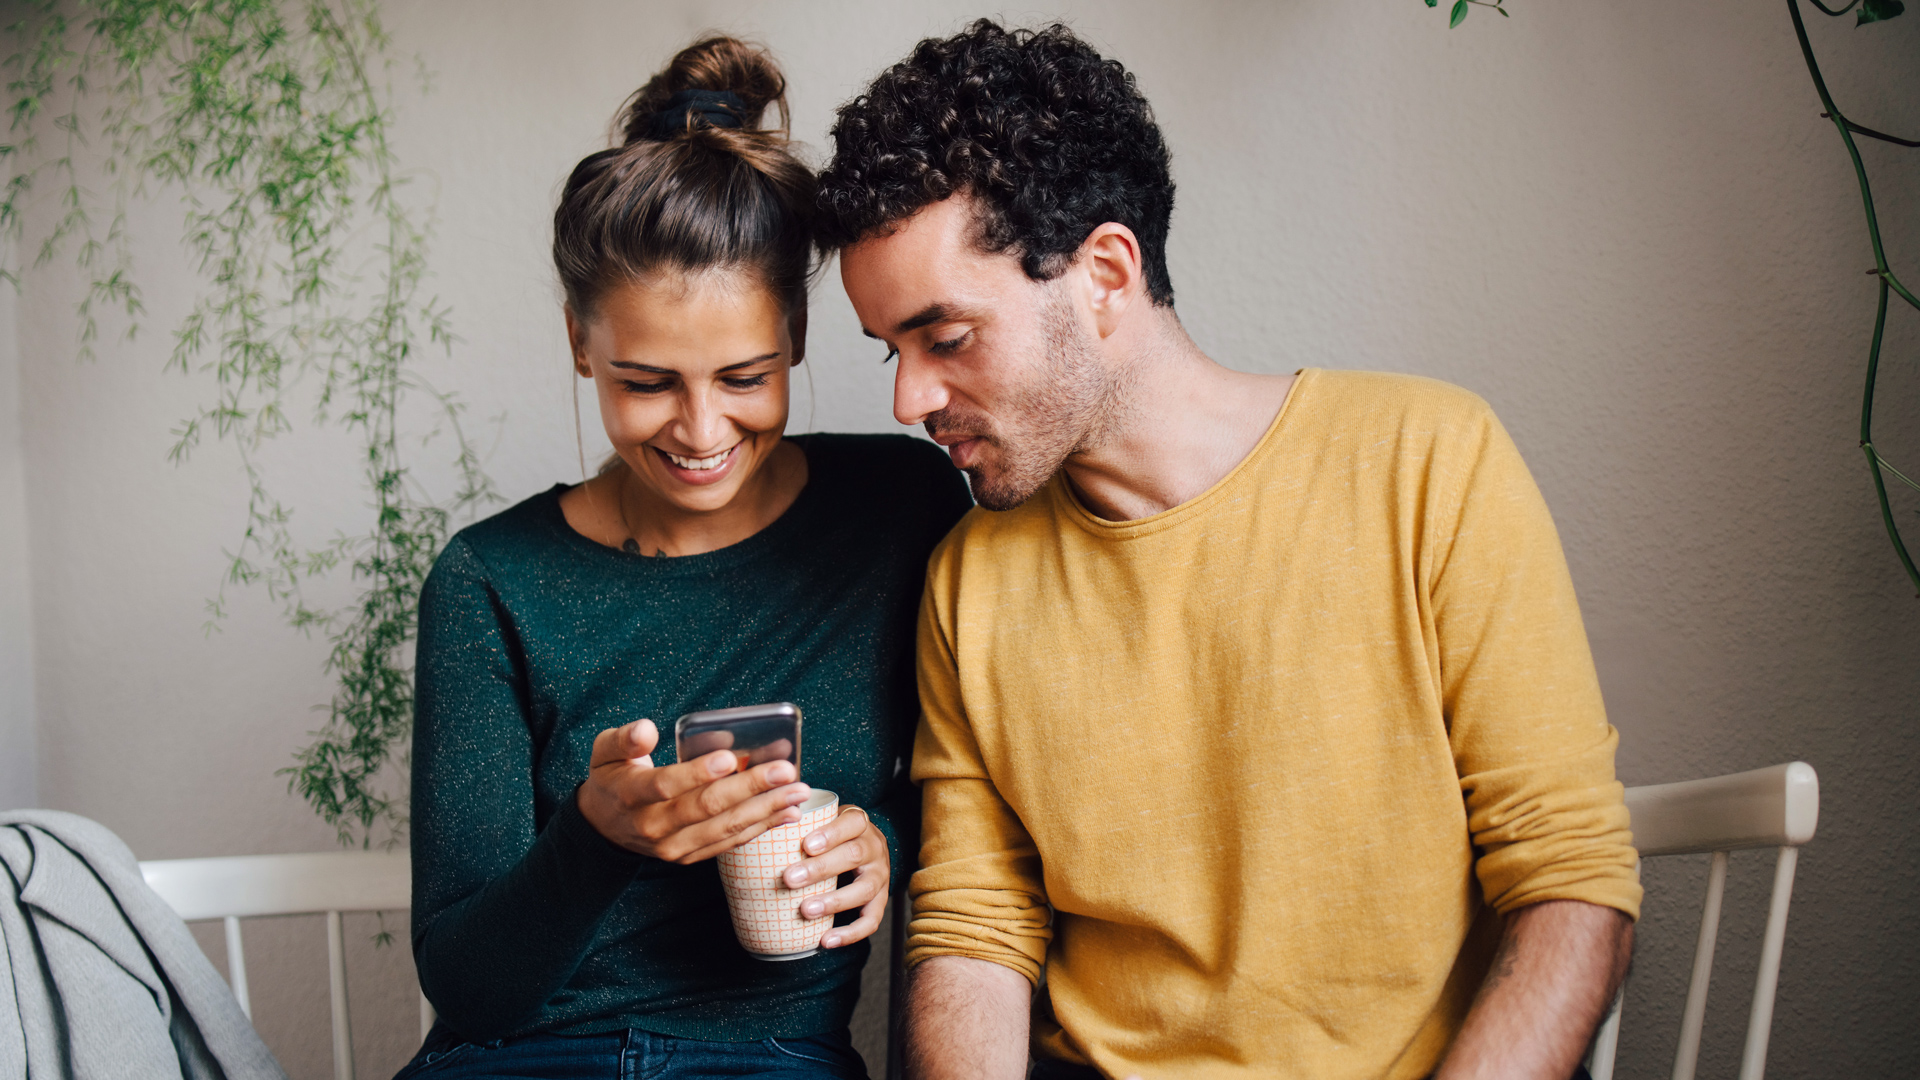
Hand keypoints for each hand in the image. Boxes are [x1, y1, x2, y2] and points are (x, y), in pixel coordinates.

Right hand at [577, 719, 812, 863]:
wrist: (605, 827)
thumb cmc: (613, 777)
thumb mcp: (604, 751)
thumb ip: (624, 739)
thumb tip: (646, 728)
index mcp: (632, 795)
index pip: (666, 785)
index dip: (696, 773)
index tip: (728, 757)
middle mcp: (654, 826)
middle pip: (705, 809)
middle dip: (749, 788)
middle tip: (785, 770)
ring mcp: (674, 847)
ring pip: (724, 829)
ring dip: (765, 810)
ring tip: (798, 792)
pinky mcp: (690, 856)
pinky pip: (729, 843)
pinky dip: (761, 828)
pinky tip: (788, 813)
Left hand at [780, 806, 888, 947]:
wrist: (866, 846)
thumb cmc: (835, 834)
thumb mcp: (825, 819)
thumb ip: (803, 823)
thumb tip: (762, 829)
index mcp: (860, 824)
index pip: (852, 823)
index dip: (831, 834)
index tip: (806, 845)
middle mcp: (875, 848)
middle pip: (854, 855)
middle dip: (821, 869)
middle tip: (790, 879)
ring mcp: (880, 875)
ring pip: (864, 889)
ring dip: (834, 902)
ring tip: (806, 910)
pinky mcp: (881, 900)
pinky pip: (872, 920)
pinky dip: (850, 933)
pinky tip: (826, 940)